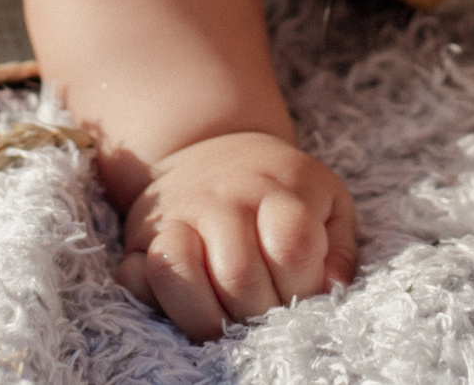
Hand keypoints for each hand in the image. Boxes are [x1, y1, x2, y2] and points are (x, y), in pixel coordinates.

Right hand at [115, 131, 356, 340]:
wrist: (215, 149)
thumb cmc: (281, 190)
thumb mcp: (327, 203)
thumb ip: (339, 250)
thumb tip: (329, 290)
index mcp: (279, 188)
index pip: (292, 243)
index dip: (303, 285)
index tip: (302, 294)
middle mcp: (224, 198)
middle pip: (237, 272)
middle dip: (258, 314)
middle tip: (265, 316)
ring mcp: (177, 215)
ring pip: (175, 272)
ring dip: (205, 317)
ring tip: (226, 325)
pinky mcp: (140, 237)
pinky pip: (134, 277)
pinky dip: (156, 303)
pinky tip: (185, 305)